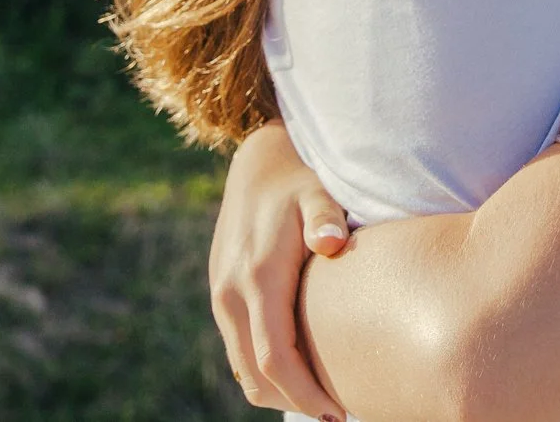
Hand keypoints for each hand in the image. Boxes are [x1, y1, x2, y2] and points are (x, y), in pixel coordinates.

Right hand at [209, 120, 350, 420]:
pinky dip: (265, 371)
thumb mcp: (319, 192)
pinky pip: (240, 349)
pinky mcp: (222, 296)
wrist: (258, 163)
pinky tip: (301, 369)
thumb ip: (326, 217)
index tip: (337, 412)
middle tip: (337, 413)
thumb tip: (331, 243)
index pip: (276, 358)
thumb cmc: (301, 180)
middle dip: (295, 401)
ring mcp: (221, 297)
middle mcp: (231, 294)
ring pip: (243, 368)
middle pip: (256, 375)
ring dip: (278, 391)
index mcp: (257, 277)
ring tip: (323, 397)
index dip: (305, 393)